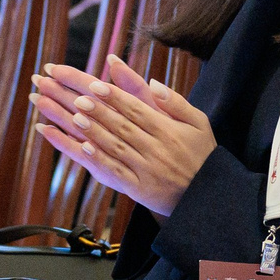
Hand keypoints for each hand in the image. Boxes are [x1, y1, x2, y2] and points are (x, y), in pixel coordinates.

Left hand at [29, 55, 215, 217]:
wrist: (206, 196)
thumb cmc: (201, 154)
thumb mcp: (198, 123)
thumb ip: (175, 102)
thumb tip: (153, 83)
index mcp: (168, 131)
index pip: (137, 110)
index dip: (115, 97)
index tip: (95, 85)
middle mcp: (156, 149)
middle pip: (122, 126)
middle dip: (98, 111)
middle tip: (76, 97)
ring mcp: (146, 170)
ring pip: (115, 147)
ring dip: (93, 131)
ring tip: (73, 117)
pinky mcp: (138, 189)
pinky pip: (115, 172)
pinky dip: (98, 159)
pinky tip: (82, 147)